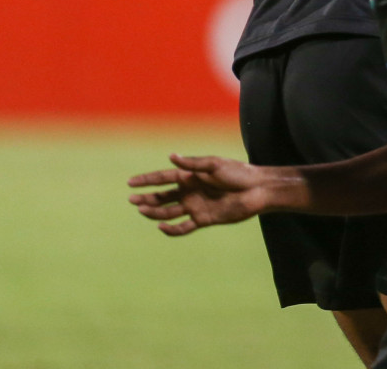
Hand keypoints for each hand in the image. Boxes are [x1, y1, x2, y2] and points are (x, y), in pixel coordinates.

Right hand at [127, 154, 277, 235]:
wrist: (257, 190)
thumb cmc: (238, 173)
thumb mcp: (214, 164)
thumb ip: (192, 164)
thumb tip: (171, 156)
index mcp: (191, 176)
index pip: (163, 178)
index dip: (146, 180)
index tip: (130, 182)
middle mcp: (190, 191)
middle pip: (162, 196)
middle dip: (146, 198)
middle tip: (131, 200)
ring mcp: (196, 206)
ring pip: (169, 212)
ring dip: (155, 212)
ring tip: (142, 211)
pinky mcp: (204, 219)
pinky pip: (183, 227)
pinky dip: (171, 229)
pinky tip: (160, 226)